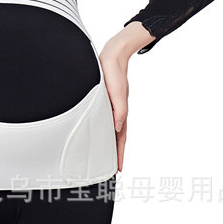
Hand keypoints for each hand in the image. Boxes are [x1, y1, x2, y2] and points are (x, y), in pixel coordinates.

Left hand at [98, 34, 131, 171]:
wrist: (112, 55)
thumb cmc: (114, 72)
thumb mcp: (117, 92)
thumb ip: (119, 111)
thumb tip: (117, 127)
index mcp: (120, 111)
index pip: (120, 137)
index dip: (119, 153)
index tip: (119, 168)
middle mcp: (116, 110)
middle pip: (117, 136)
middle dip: (116, 152)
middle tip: (114, 166)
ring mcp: (112, 105)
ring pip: (112, 128)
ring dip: (111, 142)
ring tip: (108, 154)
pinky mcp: (106, 99)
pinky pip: (107, 118)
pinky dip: (106, 128)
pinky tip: (102, 130)